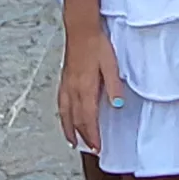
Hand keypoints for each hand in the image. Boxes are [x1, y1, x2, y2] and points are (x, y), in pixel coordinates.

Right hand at [59, 27, 127, 151]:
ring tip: (73, 142)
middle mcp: (74, 89)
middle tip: (91, 149)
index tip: (98, 147)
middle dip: (84, 136)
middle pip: (77, 119)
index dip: (93, 135)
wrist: (81, 30)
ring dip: (70, 130)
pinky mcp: (64, 80)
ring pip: (66, 113)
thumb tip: (117, 105)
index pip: (89, 117)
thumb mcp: (111, 64)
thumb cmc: (97, 45)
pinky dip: (62, 116)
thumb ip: (113, 86)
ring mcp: (67, 85)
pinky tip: (64, 119)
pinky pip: (61, 104)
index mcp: (86, 87)